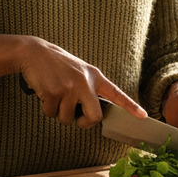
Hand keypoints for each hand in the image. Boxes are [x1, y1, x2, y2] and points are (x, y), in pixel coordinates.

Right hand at [18, 37, 146, 128]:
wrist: (34, 52)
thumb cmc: (57, 64)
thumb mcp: (79, 71)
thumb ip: (89, 87)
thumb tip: (93, 111)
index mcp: (94, 76)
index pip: (116, 93)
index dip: (130, 106)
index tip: (143, 116)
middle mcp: (85, 82)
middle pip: (94, 116)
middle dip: (84, 123)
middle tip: (77, 119)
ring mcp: (70, 87)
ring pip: (67, 119)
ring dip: (58, 113)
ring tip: (55, 96)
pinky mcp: (54, 92)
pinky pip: (51, 114)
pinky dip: (47, 108)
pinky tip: (45, 93)